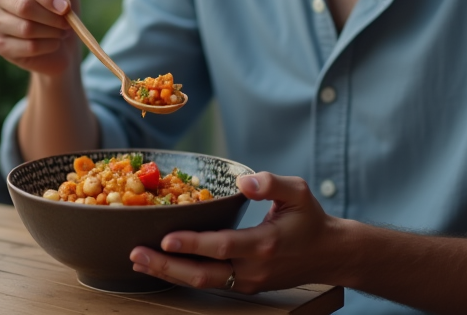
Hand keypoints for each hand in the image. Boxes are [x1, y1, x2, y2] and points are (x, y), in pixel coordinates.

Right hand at [0, 0, 82, 75]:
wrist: (62, 39)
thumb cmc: (60, 4)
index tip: (65, 6)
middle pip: (23, 5)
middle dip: (52, 16)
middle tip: (67, 22)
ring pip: (26, 28)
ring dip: (52, 32)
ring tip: (61, 30)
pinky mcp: (0, 45)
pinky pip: (28, 47)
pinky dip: (48, 46)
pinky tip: (52, 42)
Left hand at [130, 172, 337, 293]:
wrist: (330, 255)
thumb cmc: (311, 219)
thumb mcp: (298, 192)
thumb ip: (271, 183)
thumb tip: (245, 181)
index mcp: (264, 243)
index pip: (222, 246)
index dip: (192, 244)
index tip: (166, 237)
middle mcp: (253, 268)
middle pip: (203, 274)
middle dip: (166, 265)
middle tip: (136, 254)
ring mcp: (248, 282)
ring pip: (202, 282)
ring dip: (169, 273)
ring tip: (139, 261)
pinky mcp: (244, 286)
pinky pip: (209, 282)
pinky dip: (183, 275)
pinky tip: (162, 265)